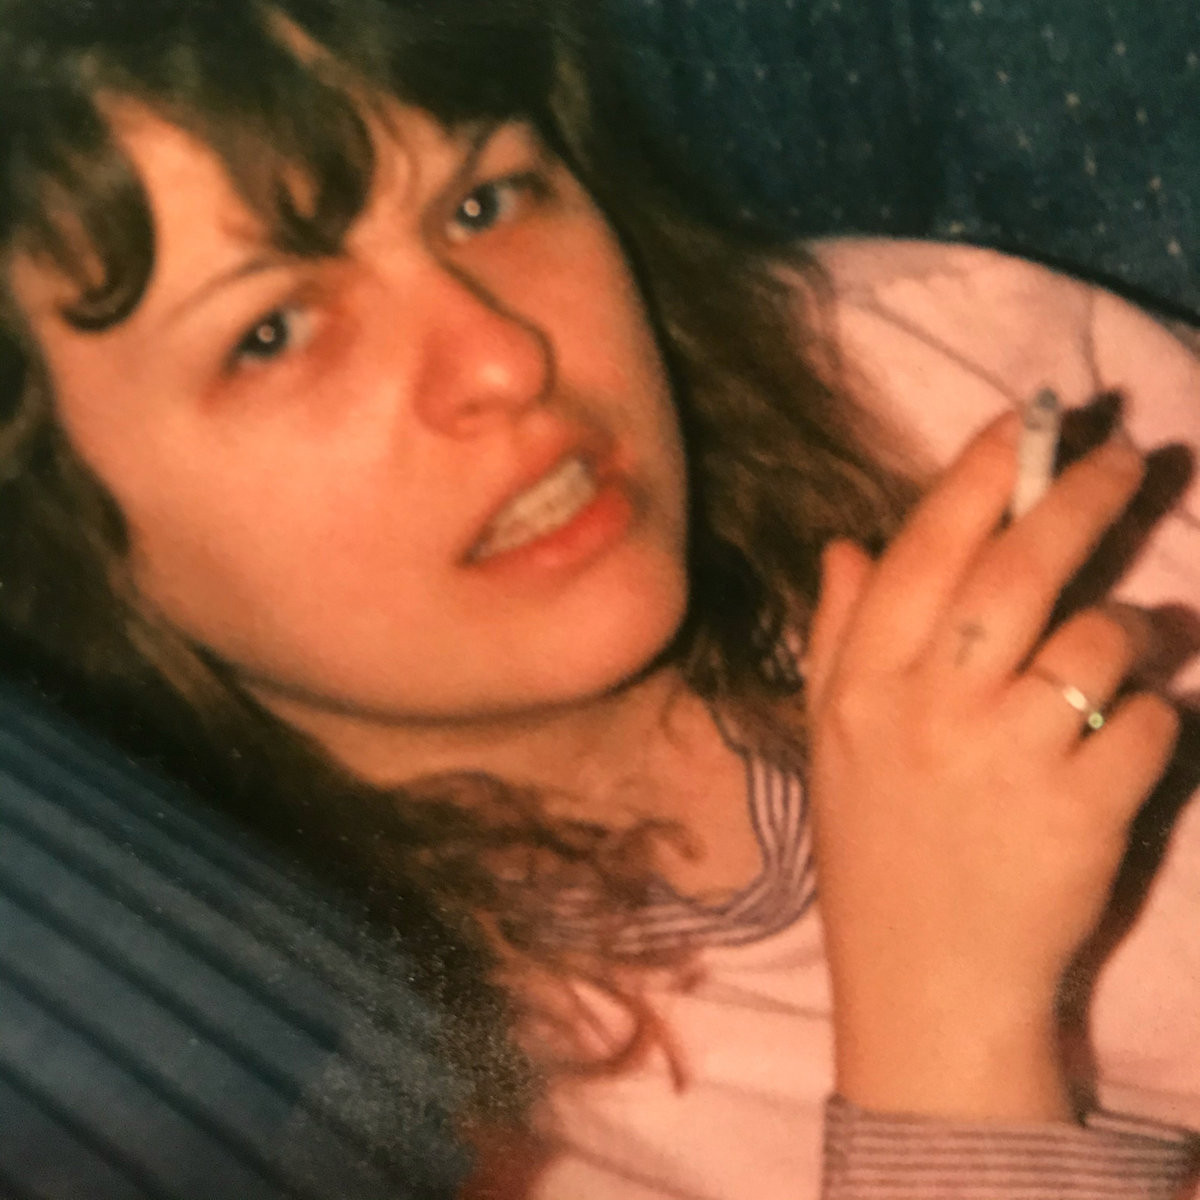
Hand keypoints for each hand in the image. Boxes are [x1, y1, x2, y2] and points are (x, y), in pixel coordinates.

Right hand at [805, 413, 1179, 1120]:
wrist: (926, 981)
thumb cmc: (879, 848)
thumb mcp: (831, 741)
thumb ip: (835, 637)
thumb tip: (847, 545)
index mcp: (863, 687)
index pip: (923, 553)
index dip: (979, 477)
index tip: (1024, 424)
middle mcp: (927, 711)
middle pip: (1019, 572)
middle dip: (1080, 498)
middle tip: (1126, 457)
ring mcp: (1005, 763)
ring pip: (1100, 639)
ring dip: (1134, 624)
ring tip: (1137, 637)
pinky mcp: (1082, 816)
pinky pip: (1148, 723)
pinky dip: (1157, 715)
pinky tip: (1130, 734)